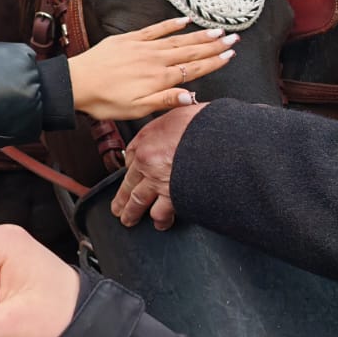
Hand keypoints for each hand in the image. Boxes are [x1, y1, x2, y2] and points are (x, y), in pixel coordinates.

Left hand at [68, 17, 234, 119]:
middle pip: (191, 51)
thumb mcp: (136, 109)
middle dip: (214, 45)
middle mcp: (155, 60)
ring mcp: (142, 47)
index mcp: (159, 78)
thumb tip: (192, 96)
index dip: (214, 62)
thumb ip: (165, 101)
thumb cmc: (104, 101)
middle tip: (234, 38)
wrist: (75, 83)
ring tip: (218, 30)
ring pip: (177, 39)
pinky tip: (184, 20)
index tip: (230, 55)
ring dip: (199, 35)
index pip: (194, 69)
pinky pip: (154, 29)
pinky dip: (170, 24)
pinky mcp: (128, 39)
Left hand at [112, 103, 205, 228]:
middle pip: (130, 183)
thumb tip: (177, 127)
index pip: (131, 156)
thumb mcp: (181, 112)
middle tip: (117, 208)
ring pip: (138, 201)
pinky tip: (160, 223)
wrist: (220, 136)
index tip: (130, 175)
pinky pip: (161, 212)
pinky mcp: (172, 195)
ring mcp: (158, 180)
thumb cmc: (203, 123)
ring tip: (129, 220)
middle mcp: (147, 161)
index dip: (131, 168)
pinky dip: (160, 219)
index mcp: (147, 138)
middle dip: (122, 198)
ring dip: (132, 212)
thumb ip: (173, 124)